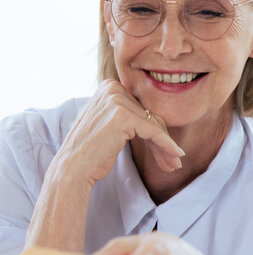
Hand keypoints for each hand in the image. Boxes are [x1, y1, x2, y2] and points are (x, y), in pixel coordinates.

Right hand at [59, 80, 184, 188]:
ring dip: (165, 147)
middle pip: (150, 116)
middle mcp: (112, 87)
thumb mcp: (113, 126)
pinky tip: (177, 155)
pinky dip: (167, 145)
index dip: (156, 132)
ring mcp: (116, 99)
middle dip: (162, 141)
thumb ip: (134, 117)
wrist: (72, 168)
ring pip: (155, 124)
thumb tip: (163, 122)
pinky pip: (154, 131)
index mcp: (109, 86)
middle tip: (173, 162)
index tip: (167, 153)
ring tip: (173, 165)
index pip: (143, 109)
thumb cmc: (93, 151)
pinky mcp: (123, 115)